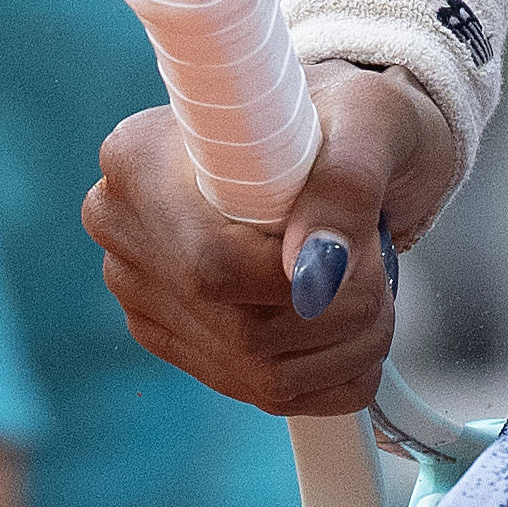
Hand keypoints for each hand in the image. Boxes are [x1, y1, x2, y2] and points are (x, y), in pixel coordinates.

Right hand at [82, 63, 455, 417]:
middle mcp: (126, 233)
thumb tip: (317, 270)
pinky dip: (337, 373)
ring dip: (349, 345)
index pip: (210, 265)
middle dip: (339, 312)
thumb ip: (346, 182)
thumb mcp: (367, 117)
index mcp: (140, 159)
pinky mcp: (185, 346)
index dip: (299, 279)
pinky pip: (268, 394)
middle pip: (237, 328)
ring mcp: (150, 298)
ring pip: (259, 372)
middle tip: (381, 264)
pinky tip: (355, 325)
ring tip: (374, 284)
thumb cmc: (348, 111)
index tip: (365, 250)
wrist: (345, 140)